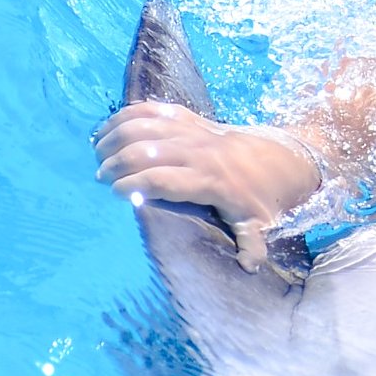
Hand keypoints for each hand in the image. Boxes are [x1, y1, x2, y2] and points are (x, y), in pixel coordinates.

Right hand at [96, 101, 324, 269]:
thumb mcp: (258, 223)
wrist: (277, 157)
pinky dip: (124, 115)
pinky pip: (150, 108)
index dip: (133, 184)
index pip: (162, 179)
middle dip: (116, 163)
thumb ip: (251, 245)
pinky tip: (106, 129)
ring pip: (143, 124)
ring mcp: (191, 129)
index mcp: (209, 180)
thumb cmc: (259, 197)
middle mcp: (196, 150)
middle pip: (144, 150)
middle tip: (101, 179)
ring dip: (115, 137)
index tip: (114, 194)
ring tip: (97, 154)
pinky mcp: (187, 115)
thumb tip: (248, 267)